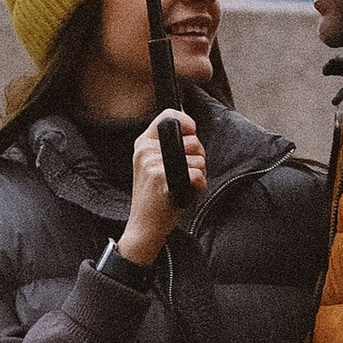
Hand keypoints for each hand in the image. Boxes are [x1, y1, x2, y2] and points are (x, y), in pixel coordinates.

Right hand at [118, 112, 206, 262]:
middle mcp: (146, 151)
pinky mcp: (162, 179)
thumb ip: (167, 147)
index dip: (186, 122)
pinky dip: (199, 185)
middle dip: (199, 155)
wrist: (143, 226)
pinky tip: (189, 192)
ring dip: (200, 172)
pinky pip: (197, 174)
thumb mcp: (151, 165)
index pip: (168, 115)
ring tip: (185, 184)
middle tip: (188, 170)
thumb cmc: (154, 197)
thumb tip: (193, 133)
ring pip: (198, 159)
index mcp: (142, 144)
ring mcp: (153, 164)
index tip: (192, 131)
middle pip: (192, 140)